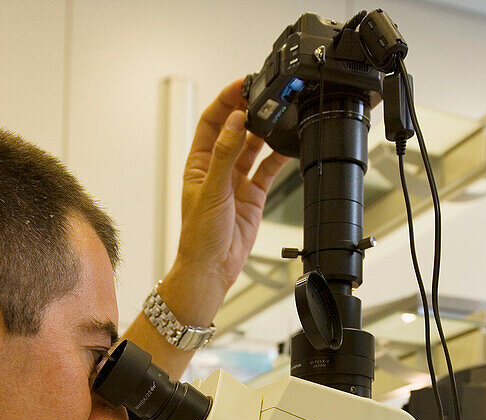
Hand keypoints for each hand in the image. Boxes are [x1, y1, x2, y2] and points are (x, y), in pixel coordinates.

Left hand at [163, 79, 288, 323]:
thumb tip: (234, 122)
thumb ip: (225, 154)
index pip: (212, 122)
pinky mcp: (252, 196)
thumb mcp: (212, 190)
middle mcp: (217, 169)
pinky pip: (267, 169)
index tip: (241, 85)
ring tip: (277, 116)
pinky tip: (287, 145)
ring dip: (264, 132)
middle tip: (263, 96)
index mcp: (198, 164)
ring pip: (252, 147)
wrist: (212, 268)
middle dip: (248, 111)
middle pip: (234, 130)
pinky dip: (277, 157)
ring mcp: (236, 182)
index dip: (226, 101)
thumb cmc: (200, 236)